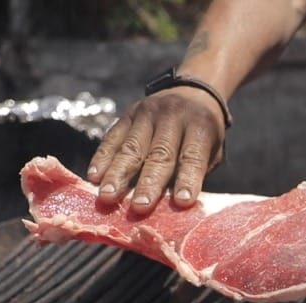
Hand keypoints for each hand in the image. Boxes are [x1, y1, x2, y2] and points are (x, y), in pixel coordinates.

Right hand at [86, 86, 225, 213]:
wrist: (194, 92)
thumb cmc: (203, 134)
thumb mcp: (212, 151)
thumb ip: (195, 173)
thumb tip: (175, 206)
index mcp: (200, 127)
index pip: (193, 156)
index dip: (187, 179)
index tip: (181, 202)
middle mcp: (172, 117)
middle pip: (159, 154)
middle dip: (148, 182)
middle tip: (139, 207)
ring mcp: (147, 114)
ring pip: (131, 147)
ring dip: (118, 173)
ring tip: (108, 196)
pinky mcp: (128, 115)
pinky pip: (112, 138)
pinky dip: (102, 158)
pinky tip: (94, 176)